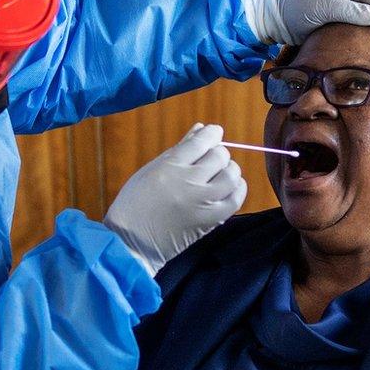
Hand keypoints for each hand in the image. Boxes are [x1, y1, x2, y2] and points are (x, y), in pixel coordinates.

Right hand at [102, 123, 245, 275]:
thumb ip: (180, 148)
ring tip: (220, 173)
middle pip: (220, 156)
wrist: (132, 241)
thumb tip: (201, 128)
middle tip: (211, 159)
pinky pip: (236, 199)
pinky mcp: (210, 220)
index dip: (212, 133)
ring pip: (231, 175)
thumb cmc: (136, 202)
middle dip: (218, 153)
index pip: (204, 140)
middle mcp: (189, 181)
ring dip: (229, 170)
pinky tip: (230, 187)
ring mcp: (202, 202)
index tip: (213, 134)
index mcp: (171, 165)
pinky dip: (237, 189)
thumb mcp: (152, 169)